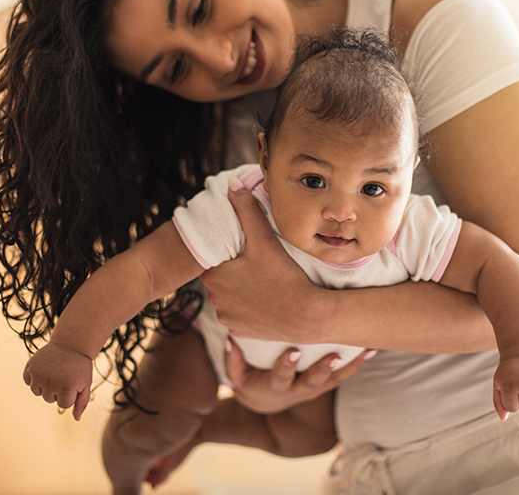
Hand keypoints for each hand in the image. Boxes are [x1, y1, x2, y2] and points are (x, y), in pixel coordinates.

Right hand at [22, 341, 92, 420]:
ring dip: (46, 384)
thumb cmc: (80, 365)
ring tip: (56, 371)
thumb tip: (76, 419)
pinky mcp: (30, 367)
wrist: (71, 344)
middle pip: (49, 399)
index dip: (71, 394)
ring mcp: (38, 375)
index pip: (64, 404)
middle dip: (58, 390)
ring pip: (38, 392)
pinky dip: (35, 377)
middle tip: (65, 374)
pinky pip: (28, 381)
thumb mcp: (86, 383)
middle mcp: (50, 383)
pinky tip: (45, 368)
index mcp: (66, 388)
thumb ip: (82, 402)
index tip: (75, 381)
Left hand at [201, 184, 321, 342]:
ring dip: (239, 288)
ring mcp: (225, 318)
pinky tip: (264, 299)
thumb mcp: (264, 240)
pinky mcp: (237, 331)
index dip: (230, 250)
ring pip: (228, 295)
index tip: (246, 248)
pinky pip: (237, 314)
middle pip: (220, 275)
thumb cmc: (284, 276)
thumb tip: (232, 185)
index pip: (213, 256)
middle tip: (257, 263)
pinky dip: (247, 307)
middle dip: (234, 268)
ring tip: (262, 280)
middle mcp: (213, 299)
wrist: (305, 316)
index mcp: (213, 275)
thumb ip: (247, 211)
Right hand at [225, 336, 376, 413]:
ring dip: (350, 365)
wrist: (266, 403)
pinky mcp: (325, 384)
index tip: (293, 351)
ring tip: (366, 349)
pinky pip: (344, 376)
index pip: (280, 376)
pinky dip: (358, 364)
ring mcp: (314, 388)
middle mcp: (298, 390)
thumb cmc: (250, 381)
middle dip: (323, 368)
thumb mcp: (236, 374)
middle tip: (334, 355)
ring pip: (334, 379)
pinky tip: (372, 349)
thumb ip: (233, 359)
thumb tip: (231, 339)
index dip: (286, 365)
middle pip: (313, 381)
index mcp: (275, 386)